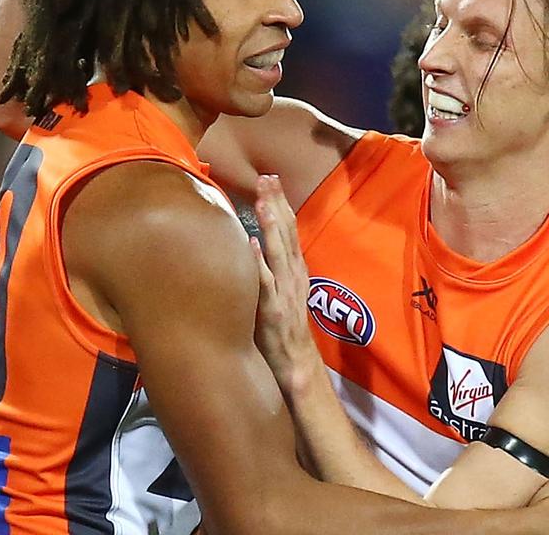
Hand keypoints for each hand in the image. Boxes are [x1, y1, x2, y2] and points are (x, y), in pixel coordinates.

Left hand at [250, 174, 320, 392]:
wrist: (297, 371)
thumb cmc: (281, 334)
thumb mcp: (279, 295)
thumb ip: (270, 272)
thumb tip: (251, 244)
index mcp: (294, 272)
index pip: (289, 231)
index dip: (281, 204)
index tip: (271, 178)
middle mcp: (292, 278)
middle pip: (286, 235)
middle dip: (277, 204)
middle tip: (267, 176)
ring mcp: (284, 295)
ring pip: (278, 255)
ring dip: (271, 227)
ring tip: (263, 200)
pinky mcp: (273, 314)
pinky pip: (265, 287)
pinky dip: (259, 265)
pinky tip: (251, 246)